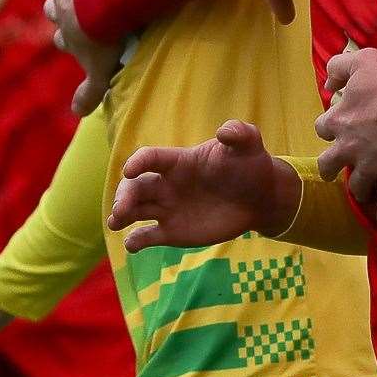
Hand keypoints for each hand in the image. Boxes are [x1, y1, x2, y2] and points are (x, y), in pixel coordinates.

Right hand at [44, 0, 123, 114]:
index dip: (69, 39)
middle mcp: (60, 14)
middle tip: (84, 6)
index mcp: (69, 37)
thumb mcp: (101, 72)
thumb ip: (91, 92)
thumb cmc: (105, 42)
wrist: (104, 10)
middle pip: (53, 11)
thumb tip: (77, 113)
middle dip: (63, 10)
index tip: (80, 41)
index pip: (62, 40)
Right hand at [107, 120, 302, 250]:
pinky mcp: (173, 231)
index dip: (138, 162)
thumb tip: (225, 131)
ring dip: (121, 215)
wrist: (261, 198)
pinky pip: (147, 236)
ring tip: (115, 222)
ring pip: (134, 210)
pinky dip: (135, 241)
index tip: (130, 170)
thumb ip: (238, 133)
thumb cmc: (251, 166)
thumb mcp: (248, 144)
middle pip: (135, 187)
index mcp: (179, 161)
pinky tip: (132, 245)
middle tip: (121, 211)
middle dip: (124, 196)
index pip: (150, 158)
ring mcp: (168, 208)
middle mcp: (167, 184)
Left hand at [314, 48, 376, 225]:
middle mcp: (349, 148)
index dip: (330, 126)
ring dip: (358, 189)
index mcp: (339, 120)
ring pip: (356, 187)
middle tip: (336, 166)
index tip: (338, 125)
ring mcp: (371, 168)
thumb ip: (338, 68)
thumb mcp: (363, 60)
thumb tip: (328, 84)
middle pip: (328, 164)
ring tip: (363, 191)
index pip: (321, 128)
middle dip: (330, 166)